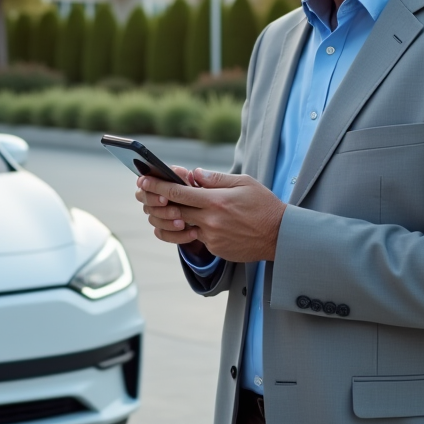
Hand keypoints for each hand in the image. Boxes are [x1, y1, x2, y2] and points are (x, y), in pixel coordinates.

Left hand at [135, 169, 285, 262]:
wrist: (280, 236)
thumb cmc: (264, 205)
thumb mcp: (244, 183)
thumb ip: (216, 178)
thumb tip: (194, 174)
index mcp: (216, 200)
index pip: (178, 192)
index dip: (157, 186)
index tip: (143, 180)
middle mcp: (211, 220)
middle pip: (174, 210)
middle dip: (158, 201)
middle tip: (146, 193)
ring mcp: (212, 237)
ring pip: (184, 226)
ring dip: (175, 216)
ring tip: (174, 208)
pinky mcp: (216, 249)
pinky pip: (198, 237)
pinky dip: (195, 228)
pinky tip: (200, 221)